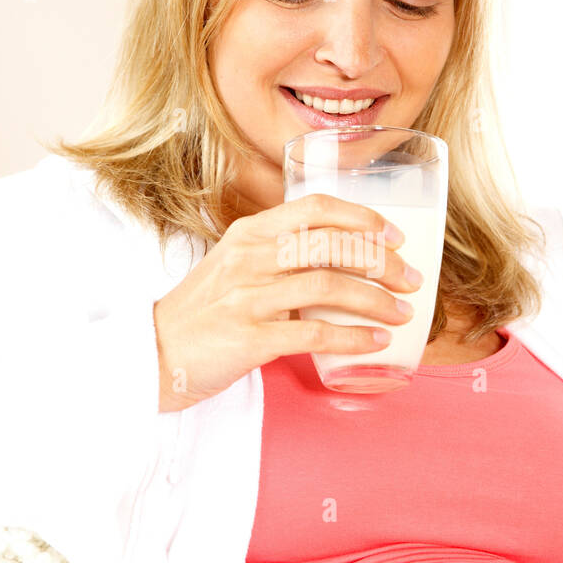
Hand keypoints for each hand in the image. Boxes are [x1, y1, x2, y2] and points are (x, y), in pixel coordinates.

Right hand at [153, 192, 423, 411]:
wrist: (152, 354)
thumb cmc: (202, 314)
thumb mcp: (234, 266)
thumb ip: (277, 255)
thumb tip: (340, 258)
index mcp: (248, 234)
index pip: (314, 208)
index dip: (362, 218)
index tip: (393, 235)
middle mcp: (249, 258)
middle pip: (331, 246)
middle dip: (382, 262)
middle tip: (410, 279)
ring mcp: (248, 298)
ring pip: (329, 287)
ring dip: (376, 299)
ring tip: (402, 311)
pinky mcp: (250, 339)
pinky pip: (315, 335)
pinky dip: (354, 337)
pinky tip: (376, 341)